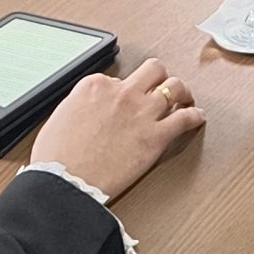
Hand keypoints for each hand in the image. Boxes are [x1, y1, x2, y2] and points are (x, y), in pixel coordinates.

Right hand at [27, 57, 204, 199]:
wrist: (65, 183)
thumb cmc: (57, 158)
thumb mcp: (59, 118)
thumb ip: (80, 106)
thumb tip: (88, 111)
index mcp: (94, 86)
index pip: (119, 78)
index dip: (125, 90)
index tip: (126, 100)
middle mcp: (121, 93)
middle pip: (153, 70)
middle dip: (159, 77)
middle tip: (162, 87)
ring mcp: (141, 112)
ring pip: (174, 87)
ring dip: (181, 92)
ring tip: (184, 99)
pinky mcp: (156, 136)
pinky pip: (185, 118)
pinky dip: (195, 116)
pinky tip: (197, 118)